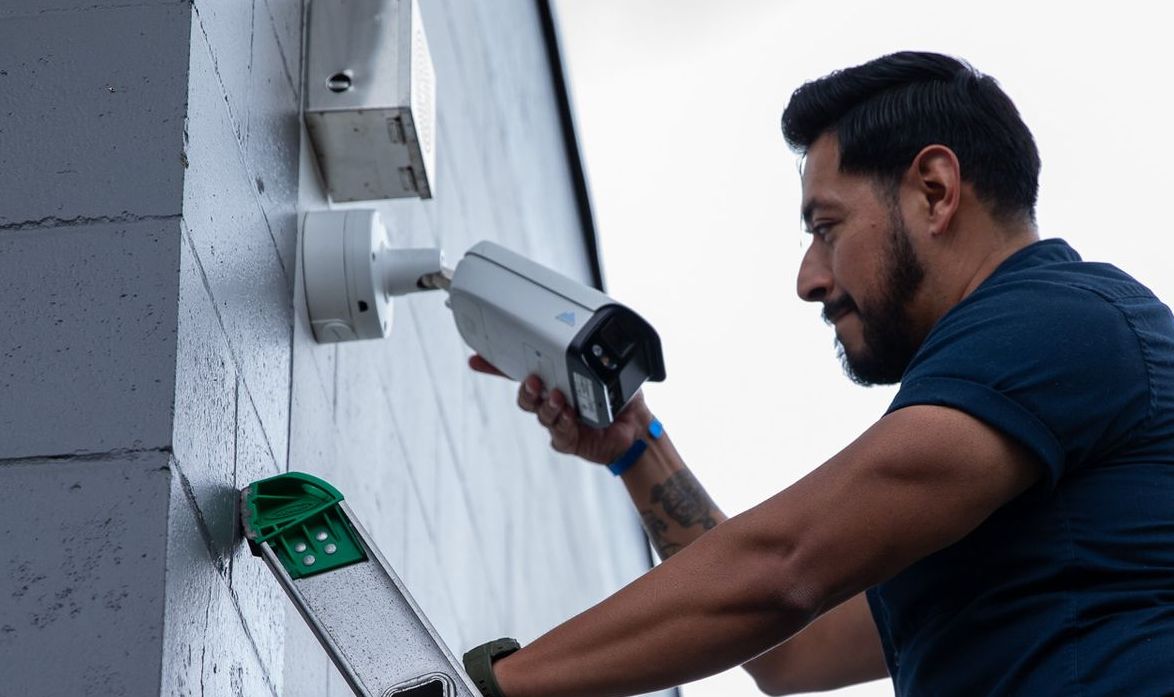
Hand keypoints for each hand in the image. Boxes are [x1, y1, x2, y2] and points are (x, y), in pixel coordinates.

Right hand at [468, 355, 652, 464]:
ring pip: (540, 413)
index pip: (522, 371)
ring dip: (546, 405)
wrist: (637, 427)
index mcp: (557, 380)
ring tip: (559, 398)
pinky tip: (570, 417)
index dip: (497, 367)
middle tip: (534, 380)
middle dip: (525, 388)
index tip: (477, 359)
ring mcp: (558, 421)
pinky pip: (558, 433)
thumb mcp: (610, 368)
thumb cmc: (620, 397)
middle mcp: (553, 400)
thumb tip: (596, 325)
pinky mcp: (567, 439)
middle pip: (525, 395)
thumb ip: (598, 352)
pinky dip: (562, 424)